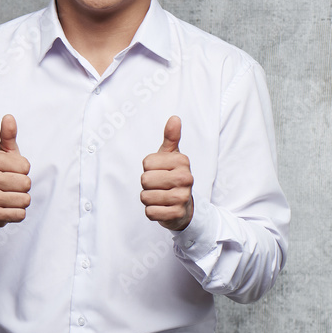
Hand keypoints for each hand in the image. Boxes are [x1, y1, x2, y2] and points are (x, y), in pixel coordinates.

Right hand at [0, 114, 31, 227]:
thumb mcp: (4, 154)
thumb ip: (8, 136)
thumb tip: (9, 117)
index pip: (25, 166)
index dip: (23, 170)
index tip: (12, 171)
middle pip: (26, 183)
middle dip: (24, 186)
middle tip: (11, 186)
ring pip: (25, 200)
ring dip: (22, 200)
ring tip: (10, 196)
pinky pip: (20, 215)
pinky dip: (18, 213)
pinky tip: (8, 208)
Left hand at [140, 116, 193, 230]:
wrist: (185, 206)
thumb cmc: (173, 176)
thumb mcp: (171, 156)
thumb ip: (171, 137)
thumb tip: (174, 118)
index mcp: (182, 161)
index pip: (146, 163)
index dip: (148, 169)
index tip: (160, 171)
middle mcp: (186, 178)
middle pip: (145, 180)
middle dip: (147, 185)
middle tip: (159, 186)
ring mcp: (182, 197)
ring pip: (146, 197)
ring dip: (148, 199)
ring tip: (160, 197)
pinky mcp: (177, 214)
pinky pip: (150, 212)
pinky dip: (152, 211)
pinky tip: (162, 208)